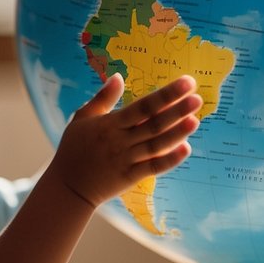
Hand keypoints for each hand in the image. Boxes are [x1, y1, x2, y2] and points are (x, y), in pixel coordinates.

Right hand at [46, 74, 201, 208]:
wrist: (67, 186)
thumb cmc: (74, 148)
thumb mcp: (83, 118)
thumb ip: (103, 98)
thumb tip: (118, 76)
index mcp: (110, 124)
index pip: (143, 106)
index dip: (166, 95)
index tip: (186, 83)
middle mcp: (120, 141)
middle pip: (153, 124)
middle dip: (176, 111)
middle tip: (196, 99)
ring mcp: (126, 160)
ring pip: (155, 145)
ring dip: (177, 134)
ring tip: (195, 120)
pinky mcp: (129, 178)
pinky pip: (152, 168)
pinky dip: (169, 160)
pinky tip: (186, 149)